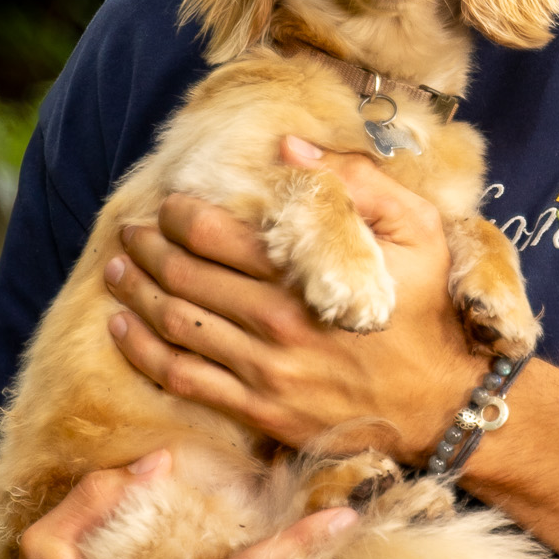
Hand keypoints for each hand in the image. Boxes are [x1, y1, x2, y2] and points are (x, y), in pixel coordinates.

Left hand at [103, 137, 484, 461]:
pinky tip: (121, 329)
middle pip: (184, 278)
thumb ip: (357, 179)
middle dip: (146, 249)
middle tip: (129, 232)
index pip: (215, 236)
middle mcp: (276, 323)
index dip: (180, 215)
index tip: (169, 203)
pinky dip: (143, 352)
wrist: (443, 403)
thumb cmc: (429, 309)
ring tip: (115, 271)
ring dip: (134, 294)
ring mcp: (265, 372)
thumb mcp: (418, 229)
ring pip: (174, 327)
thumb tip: (289, 146)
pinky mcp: (261, 411)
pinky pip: (185, 380)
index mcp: (306, 275)